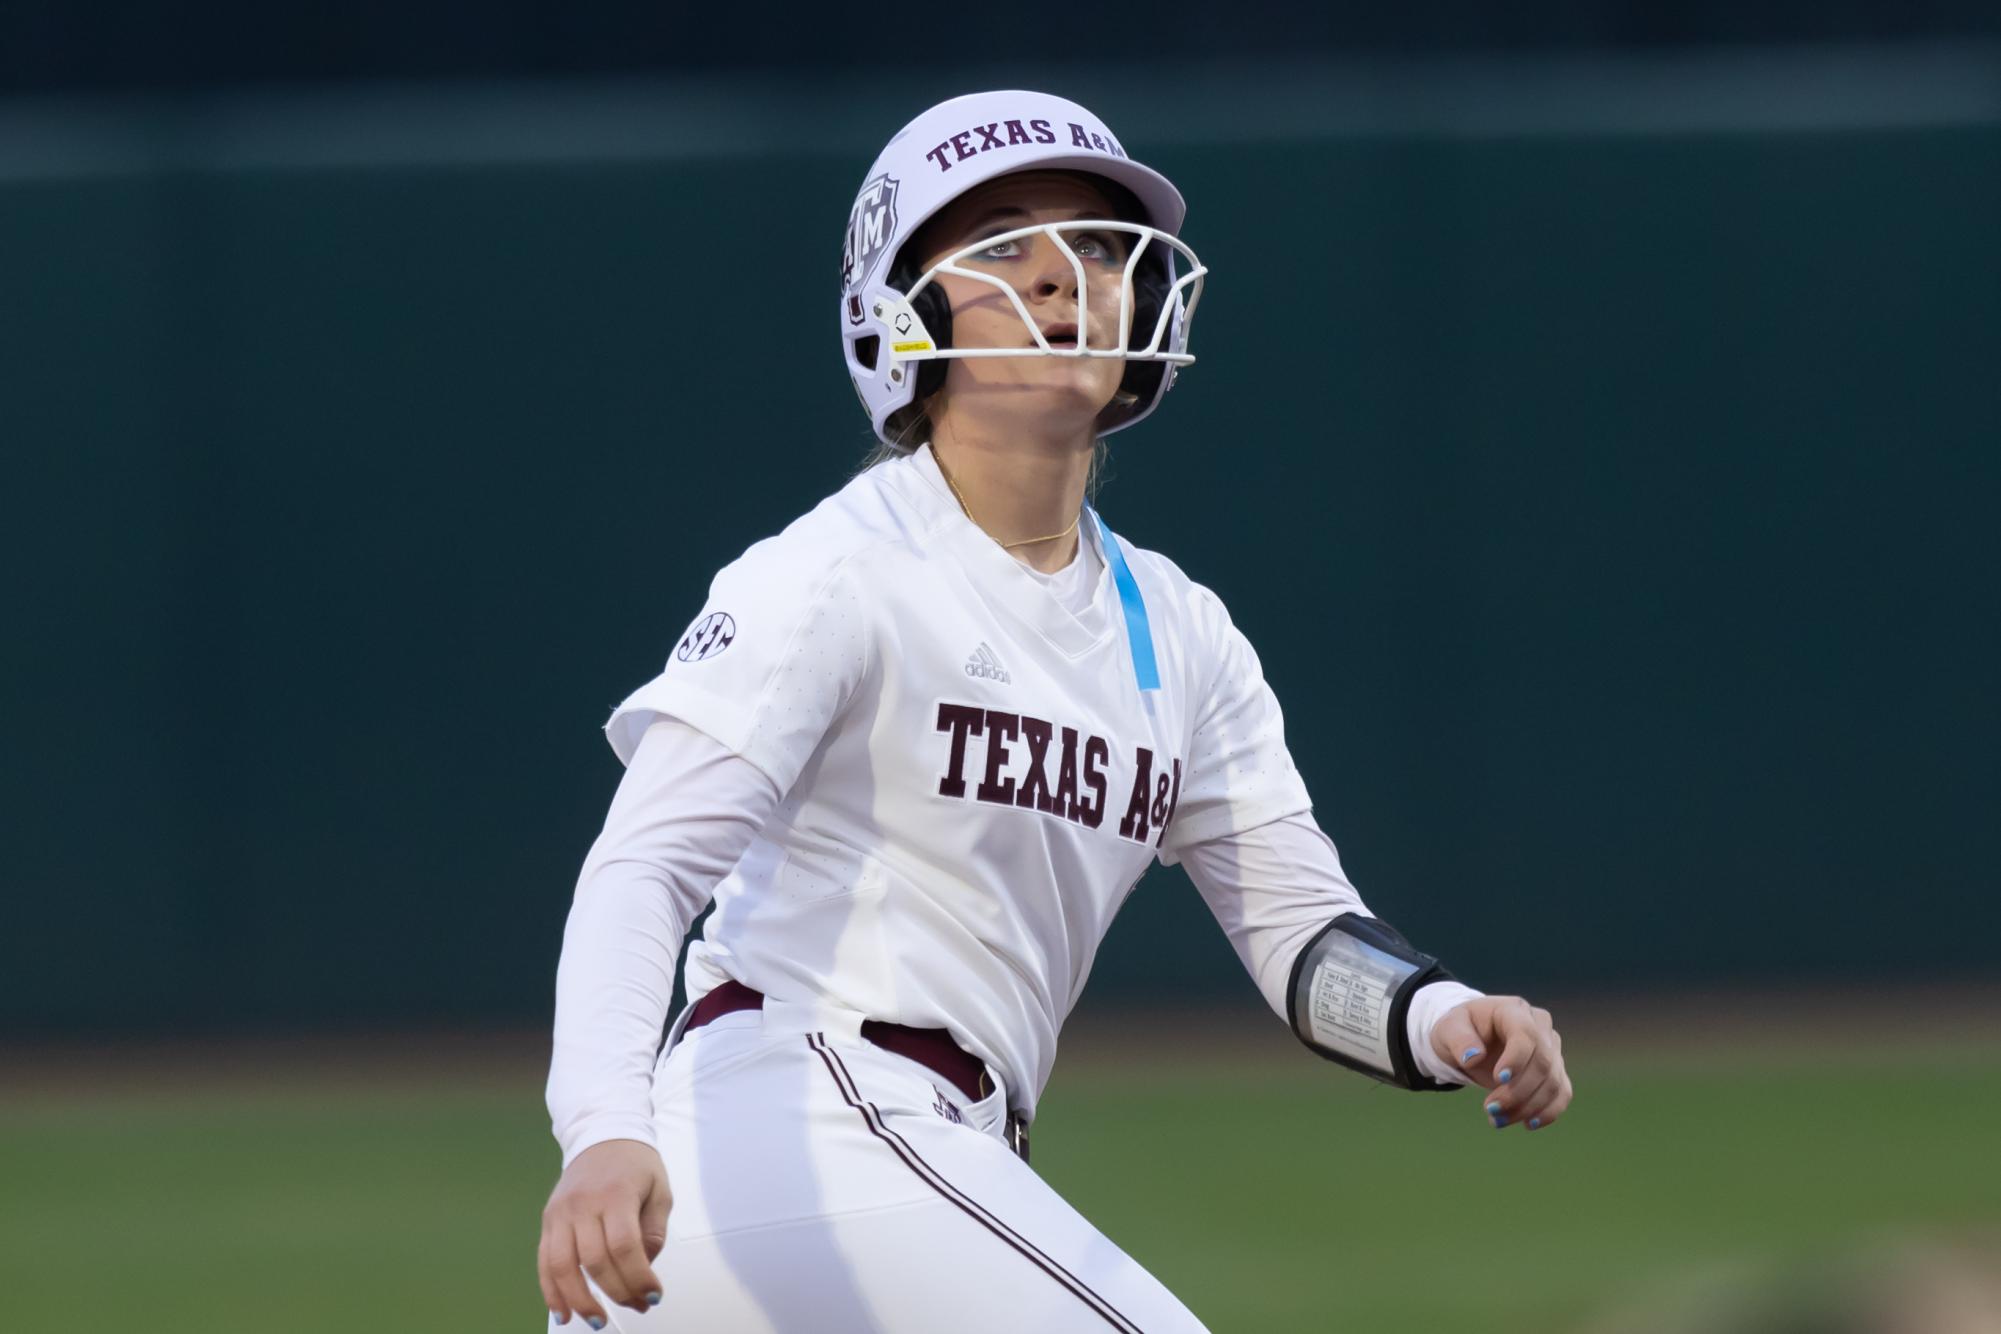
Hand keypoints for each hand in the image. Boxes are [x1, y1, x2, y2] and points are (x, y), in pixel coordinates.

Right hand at [538, 1138, 670, 1325]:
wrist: (602, 1134)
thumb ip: (654, 1231)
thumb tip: (644, 1269)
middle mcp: (583, 1204)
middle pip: (594, 1261)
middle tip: (636, 1307)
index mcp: (616, 1194)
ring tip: (597, 1321)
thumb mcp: (659, 1190)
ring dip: (579, 1300)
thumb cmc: (635, 1164)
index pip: (624, 1246)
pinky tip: (564, 1312)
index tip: (653, 1296)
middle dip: (617, 1292)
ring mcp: (561, 1213)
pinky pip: (545, 1262)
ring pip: (562, 1266)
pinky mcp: (548, 1220)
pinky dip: (552, 1291)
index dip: (638, 1278)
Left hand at [1429, 996, 1572, 1131]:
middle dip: (1518, 1091)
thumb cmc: (1459, 1029)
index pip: (1526, 1035)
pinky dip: (1547, 1112)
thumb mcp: (1449, 1029)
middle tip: (1490, 1109)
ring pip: (1553, 1082)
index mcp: (1514, 1010)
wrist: (1471, 1038)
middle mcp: (1539, 1026)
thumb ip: (1459, 1040)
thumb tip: (1473, 1057)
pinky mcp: (1554, 1071)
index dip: (1517, 1059)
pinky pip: (1561, 1093)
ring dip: (1528, 1107)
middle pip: (1543, 1063)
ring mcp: (1551, 1048)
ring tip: (1497, 1120)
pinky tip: (1527, 1124)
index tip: (1498, 1080)